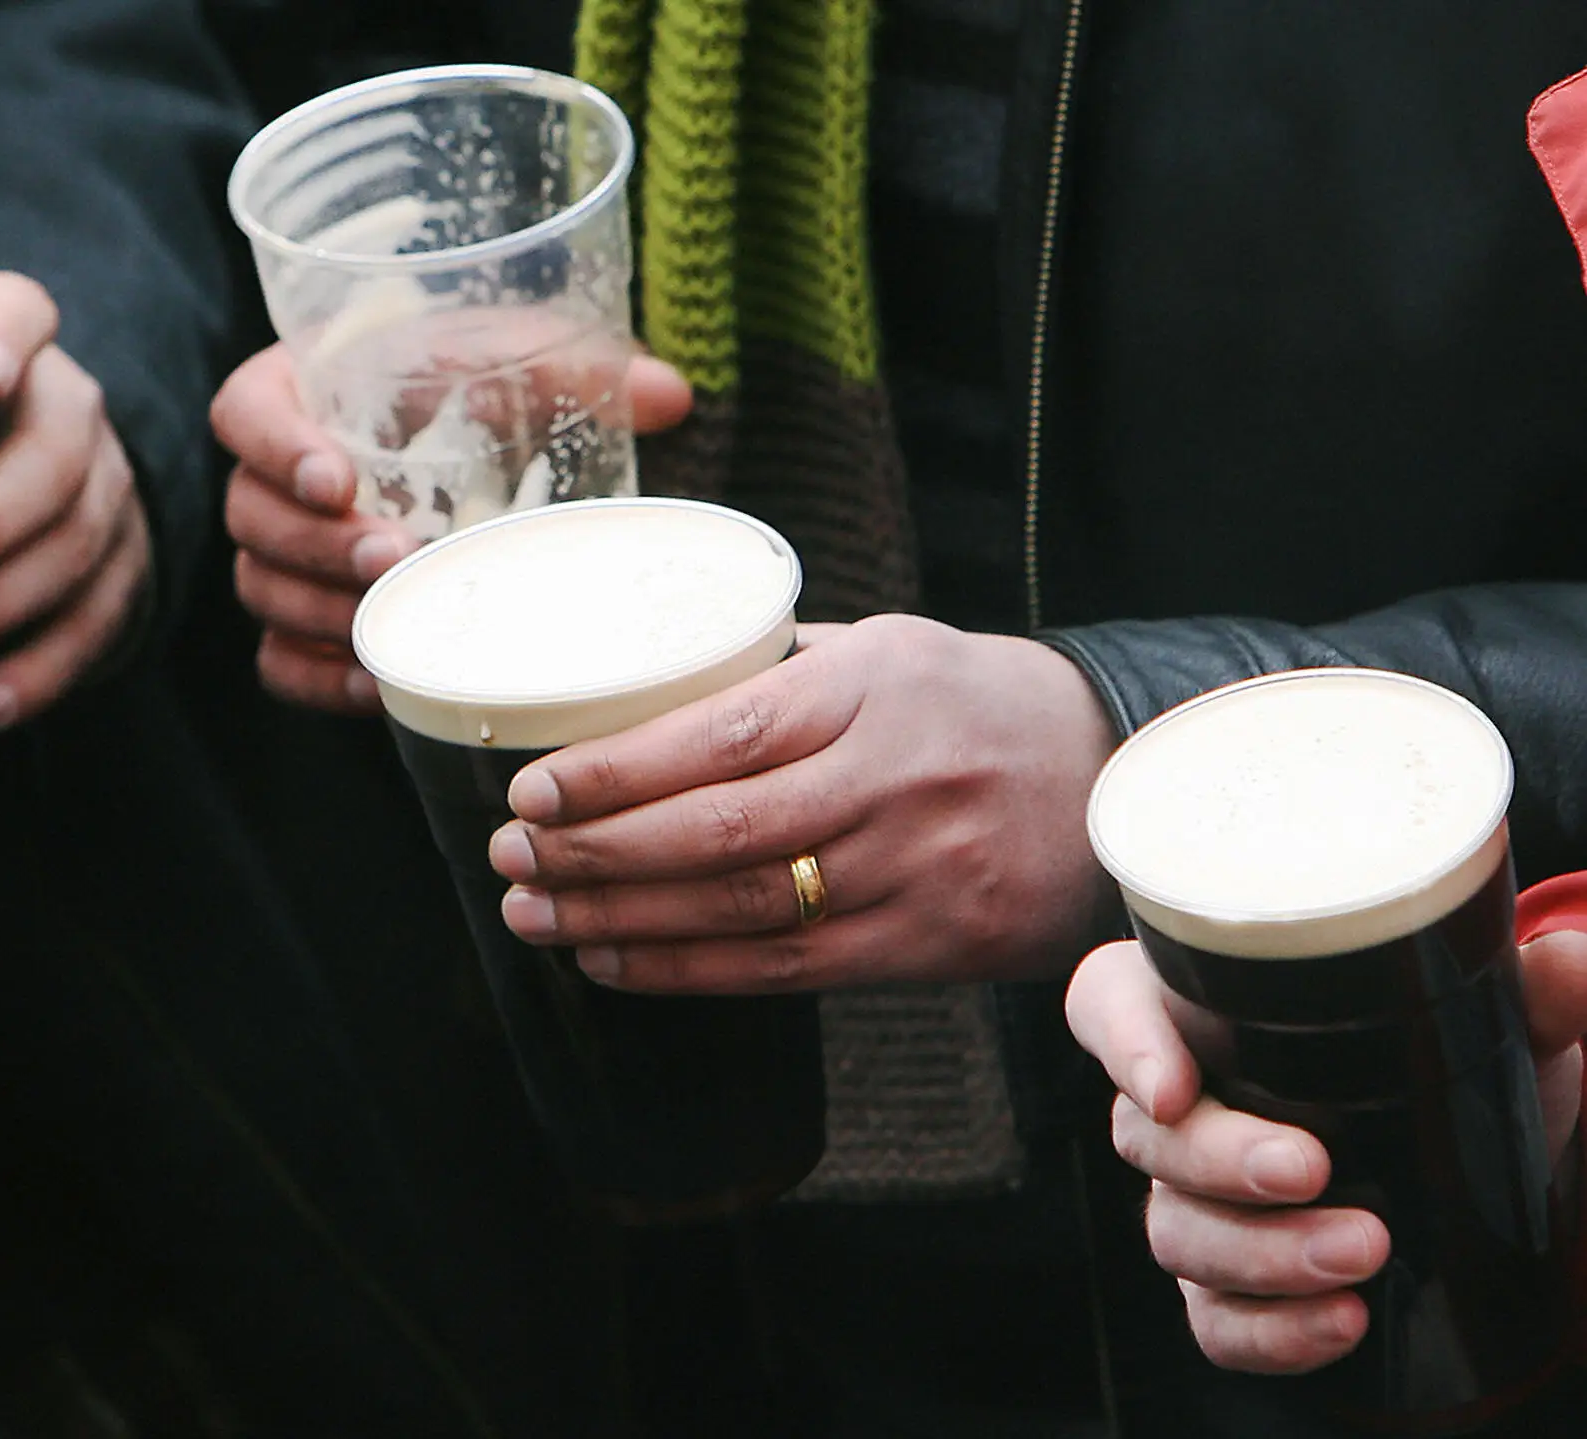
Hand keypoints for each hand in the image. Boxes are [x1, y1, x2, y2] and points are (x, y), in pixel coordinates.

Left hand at [0, 273, 151, 730]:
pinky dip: (41, 668)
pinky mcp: (126, 567)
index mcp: (6, 348)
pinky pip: (98, 621)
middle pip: (53, 456)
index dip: (6, 337)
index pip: (22, 313)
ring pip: (77, 544)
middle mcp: (69, 410)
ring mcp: (108, 490)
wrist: (38, 486)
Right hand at [211, 342, 693, 713]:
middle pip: (250, 514)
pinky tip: (375, 683)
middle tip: (391, 557)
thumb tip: (669, 397)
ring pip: (260, 590)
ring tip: (390, 619)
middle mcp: (274, 476)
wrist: (474, 448)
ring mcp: (279, 555)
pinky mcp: (300, 621)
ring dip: (319, 609)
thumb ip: (581, 366)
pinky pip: (279, 662)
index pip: (245, 413)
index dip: (276, 446)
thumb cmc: (475, 383)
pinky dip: (319, 678)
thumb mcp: (521, 359)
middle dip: (315, 544)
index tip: (338, 479)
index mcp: (301, 390)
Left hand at [486, 615, 1116, 990]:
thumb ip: (775, 668)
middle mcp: (894, 779)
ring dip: (620, 917)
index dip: (617, 772)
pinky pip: (785, 969)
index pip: (722, 735)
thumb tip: (638, 684)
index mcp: (872, 687)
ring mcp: (916, 870)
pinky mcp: (930, 944)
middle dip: (595, 850)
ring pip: (741, 908)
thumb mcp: (889, 649)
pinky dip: (686, 969)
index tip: (533, 787)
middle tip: (509, 854)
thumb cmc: (974, 704)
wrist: (1121, 782)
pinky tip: (613, 959)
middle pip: (718, 831)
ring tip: (535, 911)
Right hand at [1065, 933, 1586, 1373]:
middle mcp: (1182, 1106)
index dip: (1122, 1042)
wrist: (1491, 1168)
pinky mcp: (1229, 1287)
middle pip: (1141, 1132)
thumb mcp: (1493, 1021)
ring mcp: (1195, 1202)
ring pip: (1174, 1233)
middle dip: (1220, 1161)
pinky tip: (1344, 1320)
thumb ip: (1531, 989)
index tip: (1173, 1085)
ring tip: (1364, 1251)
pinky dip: (1272, 1332)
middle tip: (1312, 1168)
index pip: (1108, 1003)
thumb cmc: (1449, 1066)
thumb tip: (1569, 964)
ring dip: (1261, 1254)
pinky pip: (1213, 1321)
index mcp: (1204, 1010)